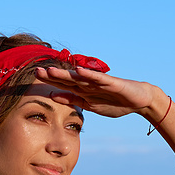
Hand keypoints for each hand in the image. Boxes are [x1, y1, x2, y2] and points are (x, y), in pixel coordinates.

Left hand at [33, 65, 162, 120]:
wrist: (140, 100)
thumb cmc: (116, 102)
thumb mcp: (90, 105)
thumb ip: (73, 100)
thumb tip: (53, 96)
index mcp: (83, 90)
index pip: (63, 84)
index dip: (49, 81)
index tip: (33, 78)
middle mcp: (89, 84)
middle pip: (68, 79)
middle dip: (52, 76)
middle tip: (36, 71)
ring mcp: (100, 82)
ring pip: (80, 78)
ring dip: (65, 74)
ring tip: (51, 70)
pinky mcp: (112, 83)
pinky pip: (98, 79)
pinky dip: (88, 75)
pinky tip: (78, 71)